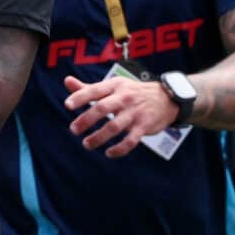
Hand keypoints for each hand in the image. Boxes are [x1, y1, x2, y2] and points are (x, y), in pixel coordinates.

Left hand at [63, 71, 179, 157]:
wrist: (166, 98)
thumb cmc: (132, 92)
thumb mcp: (113, 86)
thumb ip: (89, 88)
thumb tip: (67, 81)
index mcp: (114, 86)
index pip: (95, 90)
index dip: (80, 97)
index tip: (67, 105)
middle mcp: (124, 98)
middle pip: (103, 108)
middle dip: (86, 119)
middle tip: (73, 130)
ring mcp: (135, 113)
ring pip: (114, 126)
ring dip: (99, 137)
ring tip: (86, 144)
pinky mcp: (144, 126)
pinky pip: (131, 140)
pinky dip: (119, 149)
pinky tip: (109, 153)